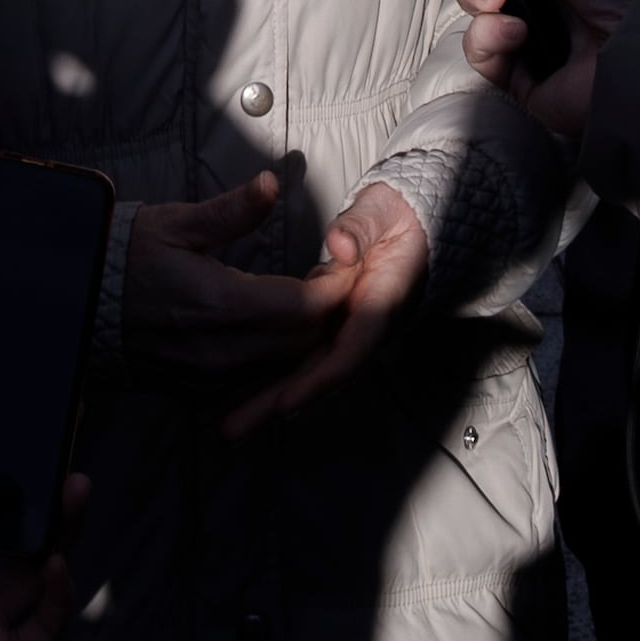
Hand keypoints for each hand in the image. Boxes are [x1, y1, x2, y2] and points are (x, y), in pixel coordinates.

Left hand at [0, 424, 82, 640]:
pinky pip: (49, 622)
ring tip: (73, 490)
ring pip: (47, 565)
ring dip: (67, 526)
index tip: (28, 431)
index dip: (11, 471)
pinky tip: (54, 566)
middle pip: (27, 528)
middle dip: (53, 492)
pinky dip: (60, 594)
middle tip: (66, 455)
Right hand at [117, 172, 349, 377]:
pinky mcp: (201, 394)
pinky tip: (278, 332)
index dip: (336, 287)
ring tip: (309, 302)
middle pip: (304, 342)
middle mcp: (222, 352)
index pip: (306, 307)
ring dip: (306, 339)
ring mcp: (211, 380)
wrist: (78, 307)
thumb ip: (232, 210)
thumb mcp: (178, 223)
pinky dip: (278, 361)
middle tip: (333, 280)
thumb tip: (272, 183)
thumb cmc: (130, 257)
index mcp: (221, 304)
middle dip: (328, 313)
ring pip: (285, 367)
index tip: (346, 263)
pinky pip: (258, 383)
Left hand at [222, 179, 423, 436]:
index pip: (350, 352)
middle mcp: (363, 328)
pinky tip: (242, 397)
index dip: (317, 381)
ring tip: (230, 427)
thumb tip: (340, 245)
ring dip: (271, 400)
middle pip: (322, 375)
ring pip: (309, 372)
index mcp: (380, 303)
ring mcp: (347, 331)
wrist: (409, 223)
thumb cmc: (392, 214)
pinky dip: (275, 379)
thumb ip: (361, 227)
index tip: (284, 403)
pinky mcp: (331, 329)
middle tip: (234, 429)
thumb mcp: (380, 211)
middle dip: (280, 403)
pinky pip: (302, 359)